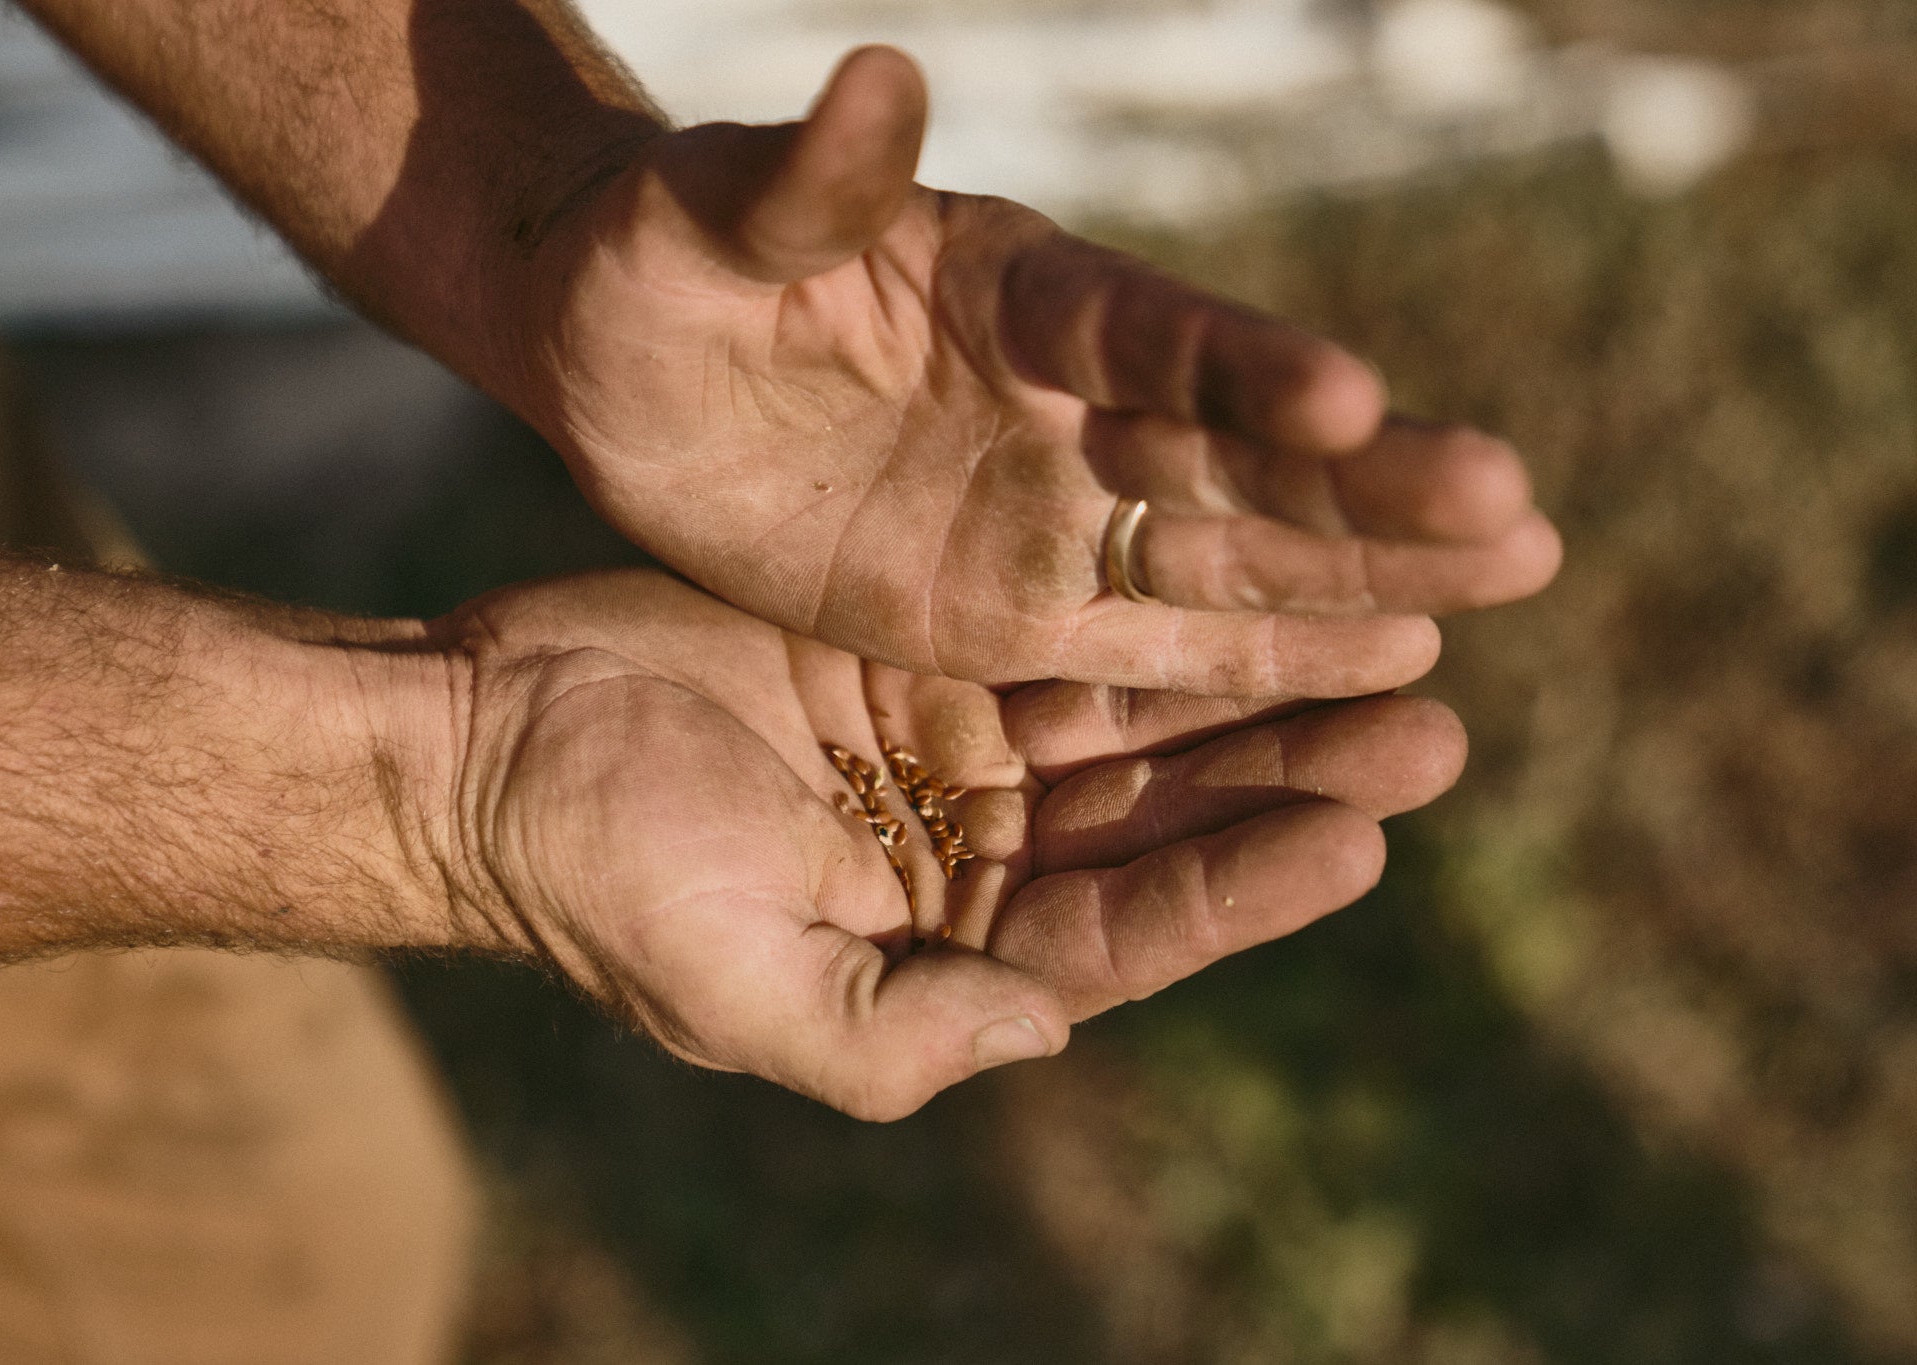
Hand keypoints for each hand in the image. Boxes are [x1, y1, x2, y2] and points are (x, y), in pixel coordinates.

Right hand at [430, 570, 1465, 1119]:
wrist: (484, 739)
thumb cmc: (595, 875)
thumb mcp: (739, 990)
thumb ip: (899, 1033)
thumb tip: (1050, 1022)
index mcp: (945, 957)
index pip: (1125, 932)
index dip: (1241, 888)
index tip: (1358, 836)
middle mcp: (969, 857)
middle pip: (1160, 821)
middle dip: (1289, 777)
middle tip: (1427, 726)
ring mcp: (950, 747)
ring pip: (1132, 720)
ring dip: (1251, 690)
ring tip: (1388, 646)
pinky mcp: (920, 649)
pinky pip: (1058, 627)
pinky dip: (1148, 609)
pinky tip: (1245, 575)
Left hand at [484, 46, 1559, 697]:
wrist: (619, 369)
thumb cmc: (652, 264)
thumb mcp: (702, 220)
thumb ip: (806, 183)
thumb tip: (883, 73)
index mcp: (1005, 290)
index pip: (1143, 329)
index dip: (1243, 363)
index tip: (1355, 399)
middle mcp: (1060, 402)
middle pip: (1233, 446)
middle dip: (1367, 486)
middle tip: (1518, 518)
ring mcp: (1048, 510)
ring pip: (1225, 548)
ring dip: (1359, 572)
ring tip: (1510, 577)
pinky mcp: (1011, 609)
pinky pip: (1146, 645)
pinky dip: (1259, 660)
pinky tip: (1387, 666)